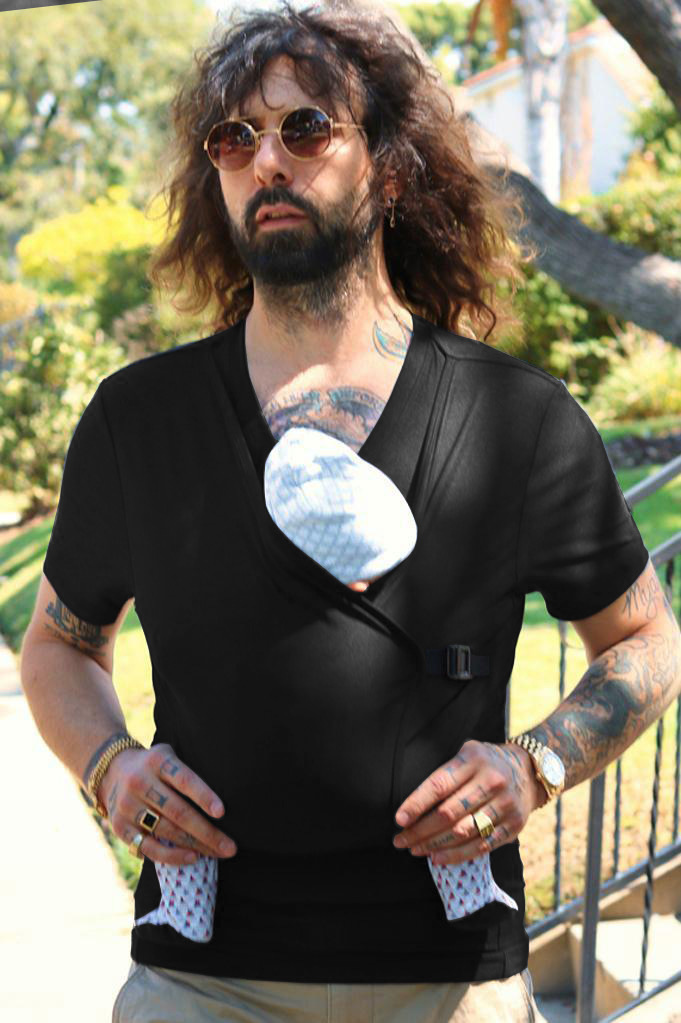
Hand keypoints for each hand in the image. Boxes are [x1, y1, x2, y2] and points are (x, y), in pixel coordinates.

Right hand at [97, 742, 237, 865]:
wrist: (110, 770)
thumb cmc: (154, 766)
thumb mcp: (168, 756)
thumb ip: (187, 770)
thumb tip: (226, 794)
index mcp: (158, 761)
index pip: (184, 779)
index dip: (203, 795)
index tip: (222, 812)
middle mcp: (140, 782)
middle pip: (178, 811)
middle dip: (207, 831)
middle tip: (231, 846)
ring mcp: (128, 806)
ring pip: (167, 831)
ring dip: (196, 845)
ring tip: (219, 853)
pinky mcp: (120, 827)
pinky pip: (149, 848)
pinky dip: (172, 856)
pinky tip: (193, 857)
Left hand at [392, 740, 543, 865]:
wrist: (528, 771)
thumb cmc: (485, 763)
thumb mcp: (467, 754)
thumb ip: (445, 775)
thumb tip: (412, 809)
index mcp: (474, 759)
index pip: (440, 785)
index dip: (417, 804)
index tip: (399, 820)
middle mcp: (492, 781)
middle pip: (449, 813)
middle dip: (420, 831)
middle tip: (400, 841)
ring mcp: (505, 805)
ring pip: (463, 832)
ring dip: (435, 845)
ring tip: (415, 850)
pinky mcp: (514, 825)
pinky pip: (481, 846)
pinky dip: (457, 855)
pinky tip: (438, 858)